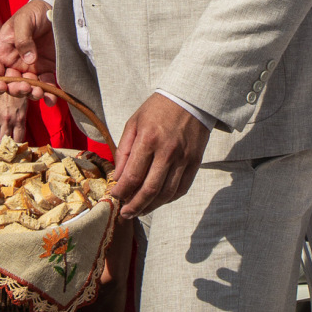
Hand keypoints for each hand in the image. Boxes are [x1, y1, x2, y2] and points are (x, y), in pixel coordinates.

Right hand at [0, 0, 55, 101]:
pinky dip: (49, 94)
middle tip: (26, 86)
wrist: (55, 8)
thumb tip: (28, 60)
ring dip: (32, 94)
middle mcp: (15, 63)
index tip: (1, 88)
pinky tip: (51, 100)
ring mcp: (32, 68)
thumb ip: (22, 38)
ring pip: (29, 88)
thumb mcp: (23, 20)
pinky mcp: (48, 69)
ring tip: (38, 92)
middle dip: (17, 90)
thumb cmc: (33, 12)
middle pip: (11, 85)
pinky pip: (47, 85)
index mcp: (3, 52)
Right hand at [0, 90, 28, 143]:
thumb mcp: (23, 105)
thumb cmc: (16, 92)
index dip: (16, 143)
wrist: (4, 79)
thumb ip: (21, 119)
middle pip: (4, 140)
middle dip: (5, 141)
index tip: (14, 142)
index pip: (18, 140)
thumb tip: (20, 133)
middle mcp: (8, 120)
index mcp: (19, 119)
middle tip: (5, 138)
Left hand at [111, 92, 209, 218]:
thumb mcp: (133, 123)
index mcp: (148, 140)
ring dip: (151, 207)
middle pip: (149, 190)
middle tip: (125, 214)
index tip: (115, 197)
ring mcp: (183, 159)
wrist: (190, 98)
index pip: (133, 176)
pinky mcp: (195, 162)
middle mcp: (167, 152)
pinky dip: (169, 199)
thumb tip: (118, 177)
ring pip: (166, 194)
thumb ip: (124, 150)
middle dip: (134, 206)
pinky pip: (182, 188)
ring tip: (139, 211)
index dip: (122, 192)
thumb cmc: (157, 110)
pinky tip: (158, 202)